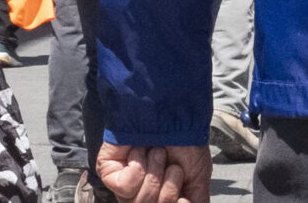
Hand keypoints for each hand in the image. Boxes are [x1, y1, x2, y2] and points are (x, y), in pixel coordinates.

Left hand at [97, 144, 212, 202]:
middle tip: (171, 166)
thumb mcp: (198, 177)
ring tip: (157, 153)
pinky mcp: (109, 172)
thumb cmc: (186, 141)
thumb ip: (195, 200)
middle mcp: (141, 193)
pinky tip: (140, 152)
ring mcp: (123, 184)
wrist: (175, 115)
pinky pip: (125, 186)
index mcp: (160, 196)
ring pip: (140, 200)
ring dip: (155, 173)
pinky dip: (139, 167)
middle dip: (168, 188)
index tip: (182, 196)